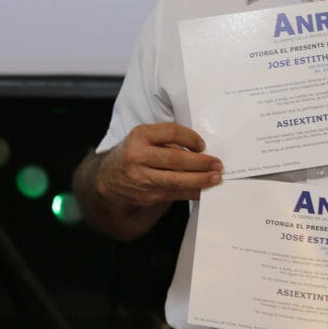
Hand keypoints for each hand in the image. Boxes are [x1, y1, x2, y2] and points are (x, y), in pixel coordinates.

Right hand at [97, 122, 222, 205]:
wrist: (110, 179)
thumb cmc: (136, 153)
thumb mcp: (145, 138)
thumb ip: (167, 139)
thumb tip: (200, 149)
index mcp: (140, 136)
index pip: (171, 132)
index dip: (191, 138)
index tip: (203, 144)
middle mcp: (138, 156)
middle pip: (175, 159)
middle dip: (200, 162)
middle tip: (217, 164)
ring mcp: (142, 178)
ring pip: (176, 180)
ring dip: (200, 180)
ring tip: (215, 178)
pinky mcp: (148, 196)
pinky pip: (175, 194)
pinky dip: (192, 192)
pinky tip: (204, 189)